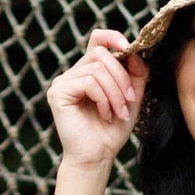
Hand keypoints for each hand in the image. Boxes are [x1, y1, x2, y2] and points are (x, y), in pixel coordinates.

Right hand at [47, 29, 148, 166]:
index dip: (113, 37)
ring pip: (96, 70)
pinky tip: (106, 115)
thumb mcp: (130, 100)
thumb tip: (135, 53)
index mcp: (90, 71)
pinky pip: (88, 82)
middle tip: (129, 101)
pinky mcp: (58, 92)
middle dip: (121, 77)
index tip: (130, 47)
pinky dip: (103, 99)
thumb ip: (136, 75)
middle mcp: (74, 73)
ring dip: (115, 93)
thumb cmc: (111, 131)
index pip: (97, 39)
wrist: (97, 157)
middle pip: (101, 54)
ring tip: (119, 113)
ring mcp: (63, 81)